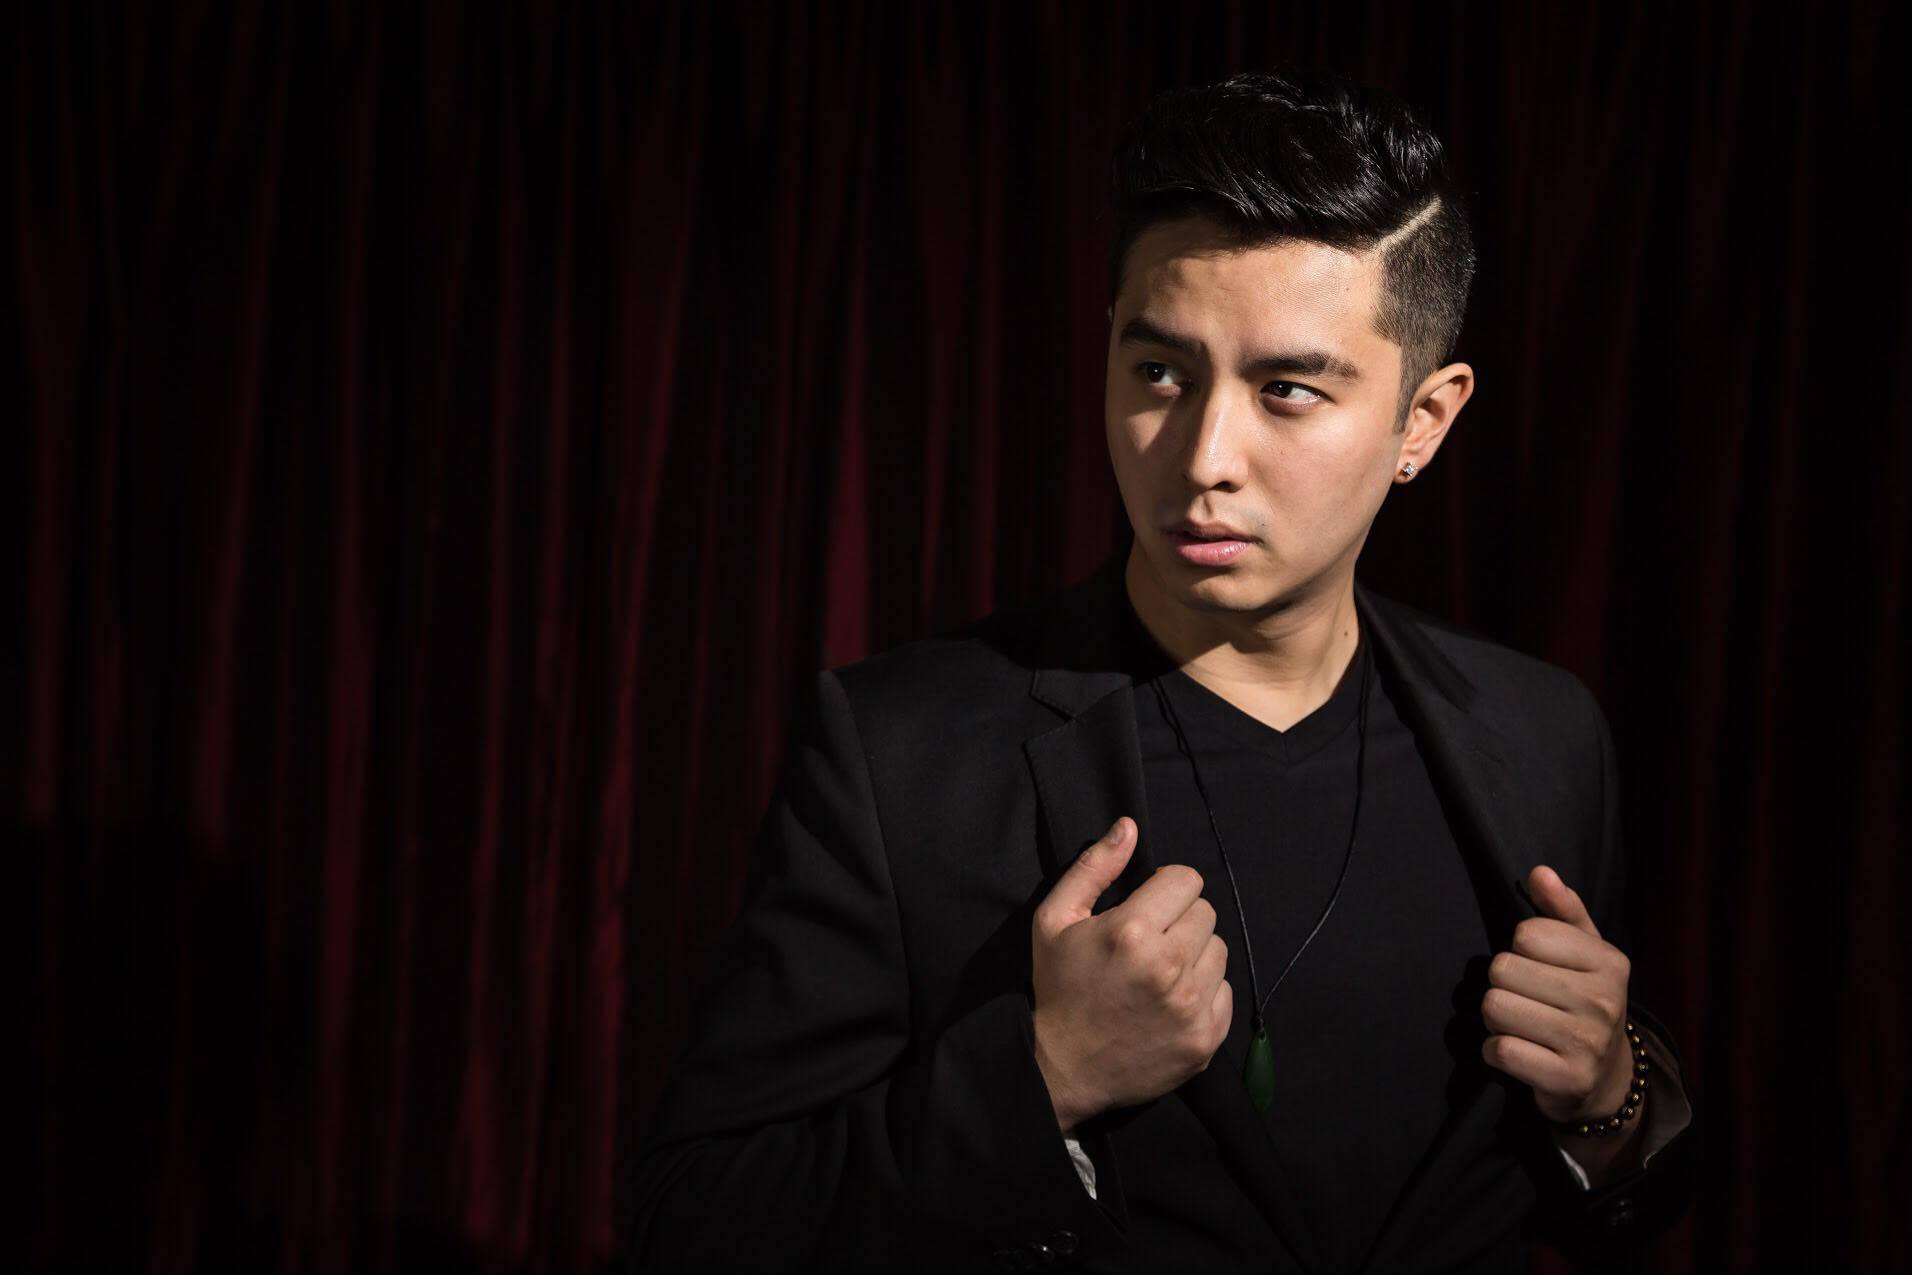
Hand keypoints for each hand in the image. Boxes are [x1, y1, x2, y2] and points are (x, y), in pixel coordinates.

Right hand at [1030, 817, 1232, 1133]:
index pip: (1186, 879)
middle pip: (1206, 912)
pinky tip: (1170, 1001)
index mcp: (1133, 931)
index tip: (1145, 907)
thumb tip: (1129, 826)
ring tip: (1160, 973)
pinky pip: (1226, 991)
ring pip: (1219, 950)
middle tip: (1149, 943)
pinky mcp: (1207, 1038)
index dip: (1164, 888)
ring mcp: (1192, 1006)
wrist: (1062, 1069)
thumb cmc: (1058, 987)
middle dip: (1179, 920)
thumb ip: (1094, 868)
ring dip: (1194, 954)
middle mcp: (1170, 966)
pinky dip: (1203, 992)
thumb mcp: (1055, 920)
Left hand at [1481, 865, 1636, 1124]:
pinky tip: (1518, 1051)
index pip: (1526, 934)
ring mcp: (1587, 1042)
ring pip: (1495, 1007)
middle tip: (1527, 999)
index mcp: (1608, 961)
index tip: (1539, 967)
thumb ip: (1561, 910)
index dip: (1520, 949)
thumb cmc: (1584, 1001)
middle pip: (1503, 969)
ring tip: (1522, 1024)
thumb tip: (1540, 873)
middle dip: (1503, 984)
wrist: (1605, 1077)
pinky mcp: (1566, 1079)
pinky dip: (1496, 1051)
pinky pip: (1500, 1050)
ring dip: (1496, 1018)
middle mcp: (1603, 1000)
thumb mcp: (1583, 951)